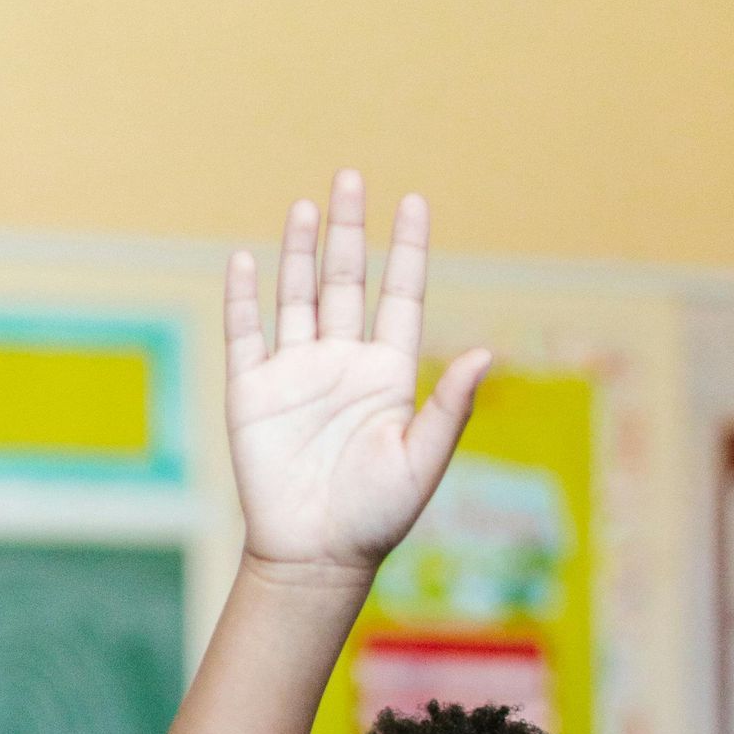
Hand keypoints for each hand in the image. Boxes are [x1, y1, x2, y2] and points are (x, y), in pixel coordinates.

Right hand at [225, 170, 489, 586]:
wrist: (315, 556)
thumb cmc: (376, 517)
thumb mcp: (422, 460)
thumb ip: (450, 406)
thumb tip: (490, 352)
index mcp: (388, 375)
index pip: (401, 297)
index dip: (407, 250)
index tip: (414, 201)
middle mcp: (343, 365)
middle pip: (347, 282)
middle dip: (351, 230)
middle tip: (352, 176)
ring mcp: (296, 374)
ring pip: (298, 297)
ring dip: (302, 252)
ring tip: (309, 205)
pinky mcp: (253, 392)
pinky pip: (246, 333)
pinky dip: (243, 296)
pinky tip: (245, 258)